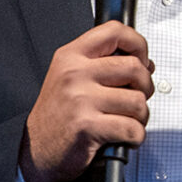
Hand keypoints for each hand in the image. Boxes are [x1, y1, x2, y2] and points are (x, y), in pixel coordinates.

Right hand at [19, 21, 155, 181]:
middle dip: (145, 87)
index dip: (138, 44)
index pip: (115, 31)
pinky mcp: (87, 126)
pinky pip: (132, 128)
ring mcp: (80, 99)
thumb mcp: (73, 78)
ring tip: (126, 120)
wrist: (36, 150)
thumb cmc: (58, 115)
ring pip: (138, 101)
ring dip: (140, 116)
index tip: (142, 59)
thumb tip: (145, 63)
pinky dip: (135, 136)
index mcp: (71, 56)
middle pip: (134, 68)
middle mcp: (74, 73)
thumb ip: (105, 65)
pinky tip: (123, 137)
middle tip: (136, 99)